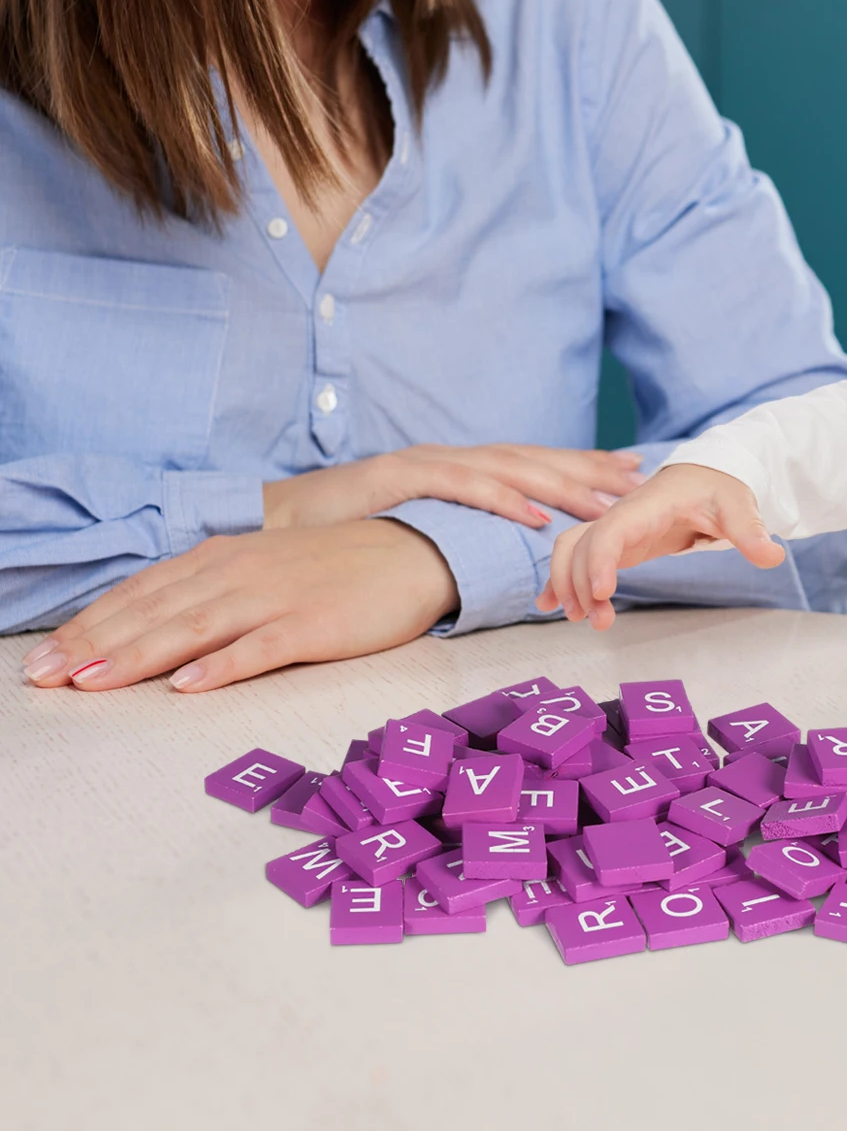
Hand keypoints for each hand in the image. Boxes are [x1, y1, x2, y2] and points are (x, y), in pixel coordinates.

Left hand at [21, 519, 457, 692]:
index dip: (89, 624)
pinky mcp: (314, 625)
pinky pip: (261, 647)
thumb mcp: (264, 565)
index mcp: (226, 556)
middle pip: (155, 610)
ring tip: (92, 681)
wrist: (414, 551)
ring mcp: (278, 597)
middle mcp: (242, 572)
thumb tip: (152, 626)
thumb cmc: (336, 566)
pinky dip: (222, 665)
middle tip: (41, 677)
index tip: (41, 659)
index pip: (143, 591)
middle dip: (93, 644)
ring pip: (195, 627)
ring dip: (139, 654)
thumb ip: (212, 589)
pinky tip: (188, 685)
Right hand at [262, 444, 644, 530]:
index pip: (529, 464)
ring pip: (505, 469)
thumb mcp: (417, 532)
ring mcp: (424, 464)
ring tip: (601, 501)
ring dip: (557, 484)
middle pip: (530, 459)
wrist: (277, 523)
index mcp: (456, 470)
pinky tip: (534, 516)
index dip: (578, 465)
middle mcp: (448, 459)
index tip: (626, 472)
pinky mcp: (397, 477)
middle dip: (584, 467)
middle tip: (634, 478)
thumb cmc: (348, 534)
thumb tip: (502, 556)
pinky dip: (500, 500)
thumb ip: (457, 534)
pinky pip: (459, 487)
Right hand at [536, 463, 783, 629]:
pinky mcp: (619, 543)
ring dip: (568, 584)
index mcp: (647, 504)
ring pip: (572, 550)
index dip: (600, 560)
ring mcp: (616, 528)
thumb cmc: (718, 488)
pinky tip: (550, 606)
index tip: (602, 594)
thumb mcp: (738, 505)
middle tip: (598, 620)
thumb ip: (750, 530)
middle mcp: (623, 515)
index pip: (611, 530)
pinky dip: (561, 579)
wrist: (706, 474)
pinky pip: (579, 556)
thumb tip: (772, 555)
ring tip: (584, 620)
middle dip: (579, 582)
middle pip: (581, 544)